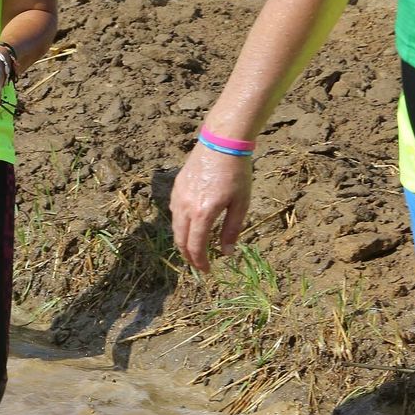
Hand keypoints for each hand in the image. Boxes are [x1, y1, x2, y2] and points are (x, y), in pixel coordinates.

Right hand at [170, 145, 253, 272]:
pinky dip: (180, 225)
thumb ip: (231, 230)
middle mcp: (185, 207)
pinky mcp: (176, 188)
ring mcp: (177, 197)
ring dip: (183, 241)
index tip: (207, 271)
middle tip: (199, 264)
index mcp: (202, 213)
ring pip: (175, 226)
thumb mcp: (240, 204)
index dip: (200, 262)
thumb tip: (226, 253)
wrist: (220, 144)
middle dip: (189, 256)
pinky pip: (174, 212)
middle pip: (180, 239)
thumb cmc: (236, 173)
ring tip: (194, 248)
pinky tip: (190, 225)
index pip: (195, 246)